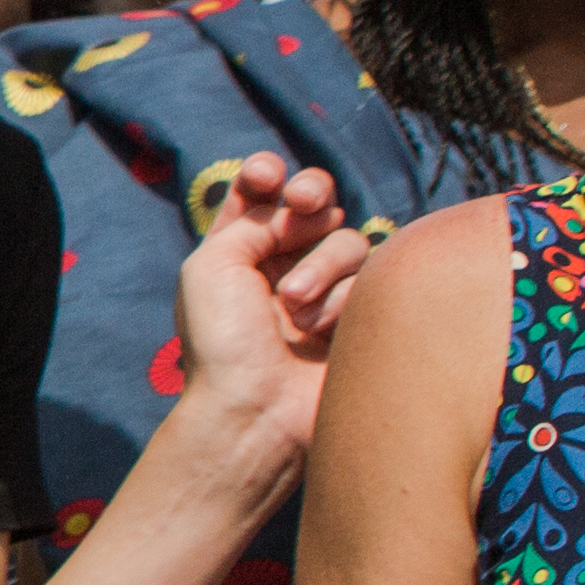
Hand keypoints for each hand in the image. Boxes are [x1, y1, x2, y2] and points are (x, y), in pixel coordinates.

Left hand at [171, 155, 379, 486]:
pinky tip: (317, 332)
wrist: (256, 409)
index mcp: (238, 250)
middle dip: (311, 193)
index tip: (266, 178)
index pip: (262, 192)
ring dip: (319, 265)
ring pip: (347, 238)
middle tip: (300, 203)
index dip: (268, 174)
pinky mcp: (361, 314)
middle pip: (316, 201)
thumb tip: (293, 206)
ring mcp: (326, 288)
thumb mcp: (212, 264)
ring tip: (292, 305)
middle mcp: (282, 263)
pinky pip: (372, 277)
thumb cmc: (222, 340)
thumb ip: (251, 219)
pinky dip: (341, 298)